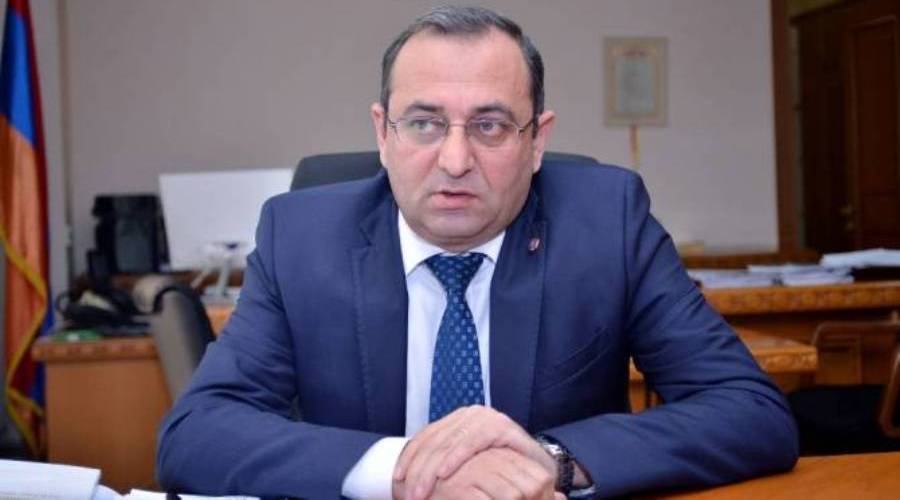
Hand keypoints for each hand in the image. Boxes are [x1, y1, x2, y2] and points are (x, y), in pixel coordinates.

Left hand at [394, 405, 556, 499]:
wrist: (537, 468)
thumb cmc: (499, 470)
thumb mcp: (466, 465)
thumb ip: (444, 463)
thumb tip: (406, 478)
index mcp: (456, 421)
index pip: (425, 437)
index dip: (408, 458)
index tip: (396, 480)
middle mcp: (468, 415)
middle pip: (434, 441)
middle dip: (417, 469)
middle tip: (408, 494)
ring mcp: (485, 418)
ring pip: (449, 442)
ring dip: (431, 469)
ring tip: (420, 491)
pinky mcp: (500, 427)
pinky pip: (472, 441)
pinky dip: (456, 457)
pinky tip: (444, 474)